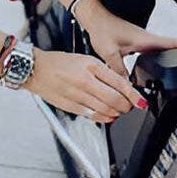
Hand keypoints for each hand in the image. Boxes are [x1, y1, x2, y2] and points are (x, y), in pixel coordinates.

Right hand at [23, 49, 147, 123]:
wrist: (35, 69)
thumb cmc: (59, 63)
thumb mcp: (85, 59)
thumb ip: (103, 72)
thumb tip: (120, 86)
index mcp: (90, 65)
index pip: (119, 82)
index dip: (134, 95)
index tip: (141, 101)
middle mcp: (85, 80)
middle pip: (115, 99)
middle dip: (127, 106)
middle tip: (131, 106)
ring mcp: (77, 95)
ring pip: (105, 110)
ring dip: (117, 113)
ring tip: (120, 111)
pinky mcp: (70, 106)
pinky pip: (92, 116)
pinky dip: (104, 118)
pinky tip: (108, 116)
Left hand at [78, 0, 176, 77]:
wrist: (94, 18)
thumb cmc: (102, 28)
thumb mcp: (111, 54)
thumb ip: (120, 72)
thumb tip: (127, 86)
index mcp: (144, 40)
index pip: (169, 43)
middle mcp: (145, 37)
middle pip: (169, 45)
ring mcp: (141, 38)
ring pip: (160, 47)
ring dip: (169, 53)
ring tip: (176, 65)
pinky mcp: (136, 40)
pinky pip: (152, 48)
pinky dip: (157, 54)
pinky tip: (155, 62)